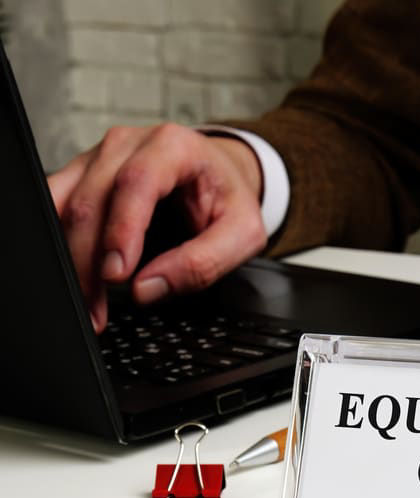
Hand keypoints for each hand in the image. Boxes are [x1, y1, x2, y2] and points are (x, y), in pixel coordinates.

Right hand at [46, 124, 266, 331]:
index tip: (116, 275)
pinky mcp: (80, 174)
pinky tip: (71, 273)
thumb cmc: (228, 199)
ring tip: (84, 300)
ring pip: (64, 204)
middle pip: (92, 199)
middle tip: (97, 308)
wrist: (218, 174)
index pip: (136, 182)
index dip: (121, 230)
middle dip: (90, 261)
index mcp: (173, 147)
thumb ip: (203, 262)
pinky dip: (57, 243)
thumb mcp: (242, 233)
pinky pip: (54, 205)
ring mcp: (98, 157)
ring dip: (69, 258)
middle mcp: (128, 145)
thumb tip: (147, 288)